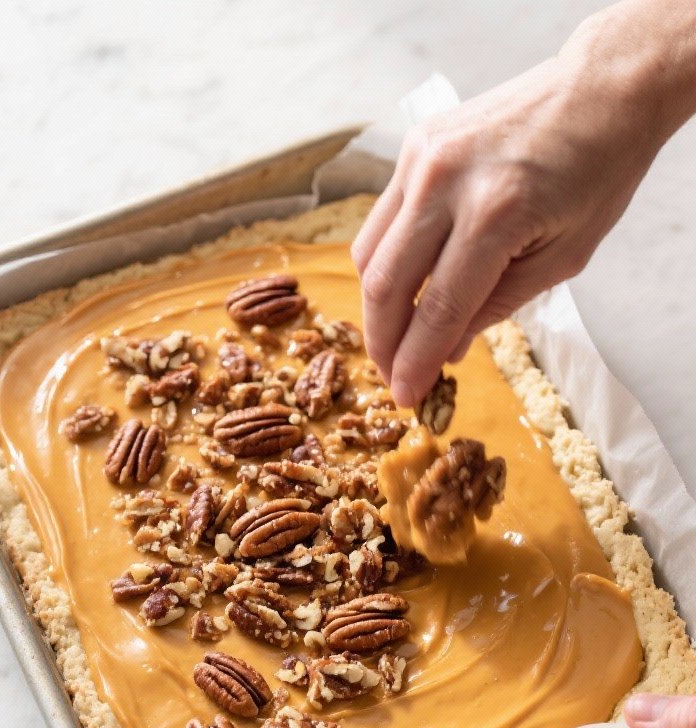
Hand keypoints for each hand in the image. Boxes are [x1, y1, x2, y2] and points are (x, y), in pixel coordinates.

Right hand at [351, 3, 691, 406]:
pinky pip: (380, 220)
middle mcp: (447, 182)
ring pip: (369, 254)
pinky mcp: (414, 146)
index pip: (438, 308)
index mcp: (495, 214)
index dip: (417, 362)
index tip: (407, 397)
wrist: (599, 89)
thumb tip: (448, 351)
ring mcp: (422, 159)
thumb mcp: (562, 257)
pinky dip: (384, 263)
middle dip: (384, 344)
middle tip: (392, 377)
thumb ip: (498, 306)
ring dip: (376, 308)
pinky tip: (405, 289)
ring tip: (396, 340)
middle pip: (387, 285)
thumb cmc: (596, 171)